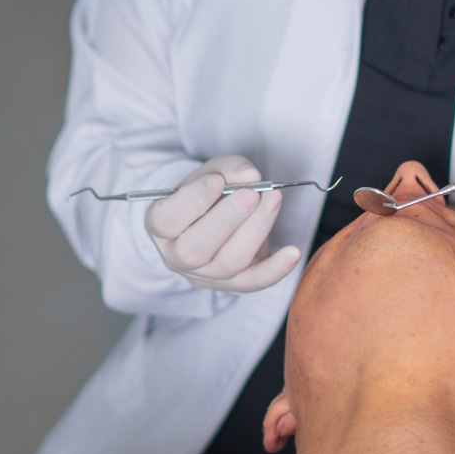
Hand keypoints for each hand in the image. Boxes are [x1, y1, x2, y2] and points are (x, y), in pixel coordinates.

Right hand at [145, 156, 301, 292]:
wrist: (211, 222)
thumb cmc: (206, 195)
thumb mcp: (210, 173)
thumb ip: (227, 169)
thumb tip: (250, 175)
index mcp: (161, 227)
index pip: (167, 220)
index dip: (192, 201)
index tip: (217, 181)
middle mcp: (178, 256)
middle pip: (196, 249)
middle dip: (227, 219)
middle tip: (252, 194)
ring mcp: (207, 275)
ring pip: (229, 262)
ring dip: (255, 230)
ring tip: (273, 200)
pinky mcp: (235, 284)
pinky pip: (255, 282)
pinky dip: (276, 269)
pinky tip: (293, 252)